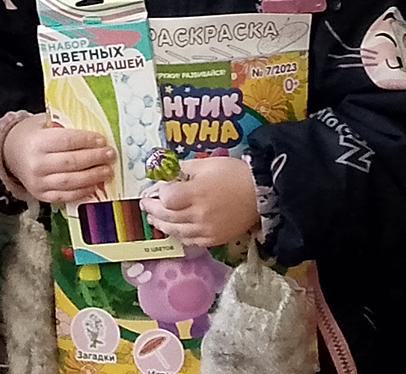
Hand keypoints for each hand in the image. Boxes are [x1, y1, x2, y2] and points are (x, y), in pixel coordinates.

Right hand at [1, 116, 115, 204]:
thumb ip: (63, 126)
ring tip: (107, 171)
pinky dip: (82, 192)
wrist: (10, 154)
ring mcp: (38, 182)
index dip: (87, 141)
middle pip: (71, 163)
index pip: (67, 142)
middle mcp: (37, 164)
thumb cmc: (32, 135)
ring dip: (92, 177)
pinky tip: (94, 186)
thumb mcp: (43, 122)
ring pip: (70, 182)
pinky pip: (65, 196)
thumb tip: (91, 134)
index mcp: (38, 142)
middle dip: (95, 159)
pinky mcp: (41, 196)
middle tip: (111, 155)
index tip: (102, 140)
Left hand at [141, 155, 261, 249]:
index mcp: (197, 193)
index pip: (167, 198)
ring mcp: (206, 230)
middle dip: (153, 210)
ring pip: (175, 232)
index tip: (157, 188)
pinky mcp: (214, 240)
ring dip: (161, 225)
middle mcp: (199, 215)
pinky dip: (178, 235)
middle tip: (145, 204)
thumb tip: (166, 176)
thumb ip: (184, 169)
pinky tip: (174, 229)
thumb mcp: (206, 163)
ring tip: (154, 219)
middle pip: (167, 216)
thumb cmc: (233, 174)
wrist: (260, 194)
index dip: (159, 193)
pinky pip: (189, 242)